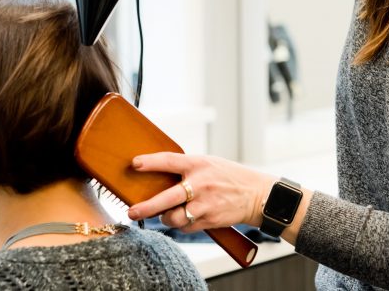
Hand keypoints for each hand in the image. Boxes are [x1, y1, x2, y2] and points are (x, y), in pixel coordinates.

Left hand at [125, 152, 274, 232]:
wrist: (256, 195)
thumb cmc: (229, 177)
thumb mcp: (209, 164)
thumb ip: (187, 169)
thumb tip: (158, 176)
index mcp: (199, 165)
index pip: (170, 161)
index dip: (150, 162)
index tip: (134, 164)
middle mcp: (201, 184)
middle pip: (167, 198)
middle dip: (146, 207)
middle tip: (131, 211)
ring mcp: (205, 204)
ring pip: (174, 218)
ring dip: (165, 218)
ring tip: (165, 215)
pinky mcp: (209, 220)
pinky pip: (186, 227)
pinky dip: (182, 225)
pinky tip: (187, 218)